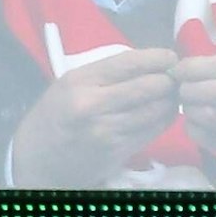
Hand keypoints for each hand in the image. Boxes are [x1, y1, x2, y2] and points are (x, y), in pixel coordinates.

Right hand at [9, 48, 178, 186]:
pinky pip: (152, 132)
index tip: (171, 57)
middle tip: (178, 77)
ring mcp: (107, 131)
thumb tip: (149, 66)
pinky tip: (167, 113)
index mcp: (80, 80)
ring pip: (154, 111)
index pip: (127, 63)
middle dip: (169, 81)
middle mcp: (93, 104)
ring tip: (175, 95)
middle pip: (147, 87)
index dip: (156, 58)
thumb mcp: (70, 84)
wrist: (37, 159)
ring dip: (171, 101)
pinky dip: (165, 120)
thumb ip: (105, 75)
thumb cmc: (54, 115)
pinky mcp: (117, 152)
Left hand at [175, 53, 215, 181]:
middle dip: (187, 89)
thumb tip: (184, 66)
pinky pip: (205, 137)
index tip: (177, 70)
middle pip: (211, 92)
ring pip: (206, 115)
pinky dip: (193, 127)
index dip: (191, 67)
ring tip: (188, 105)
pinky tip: (196, 122)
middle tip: (180, 89)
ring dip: (189, 109)